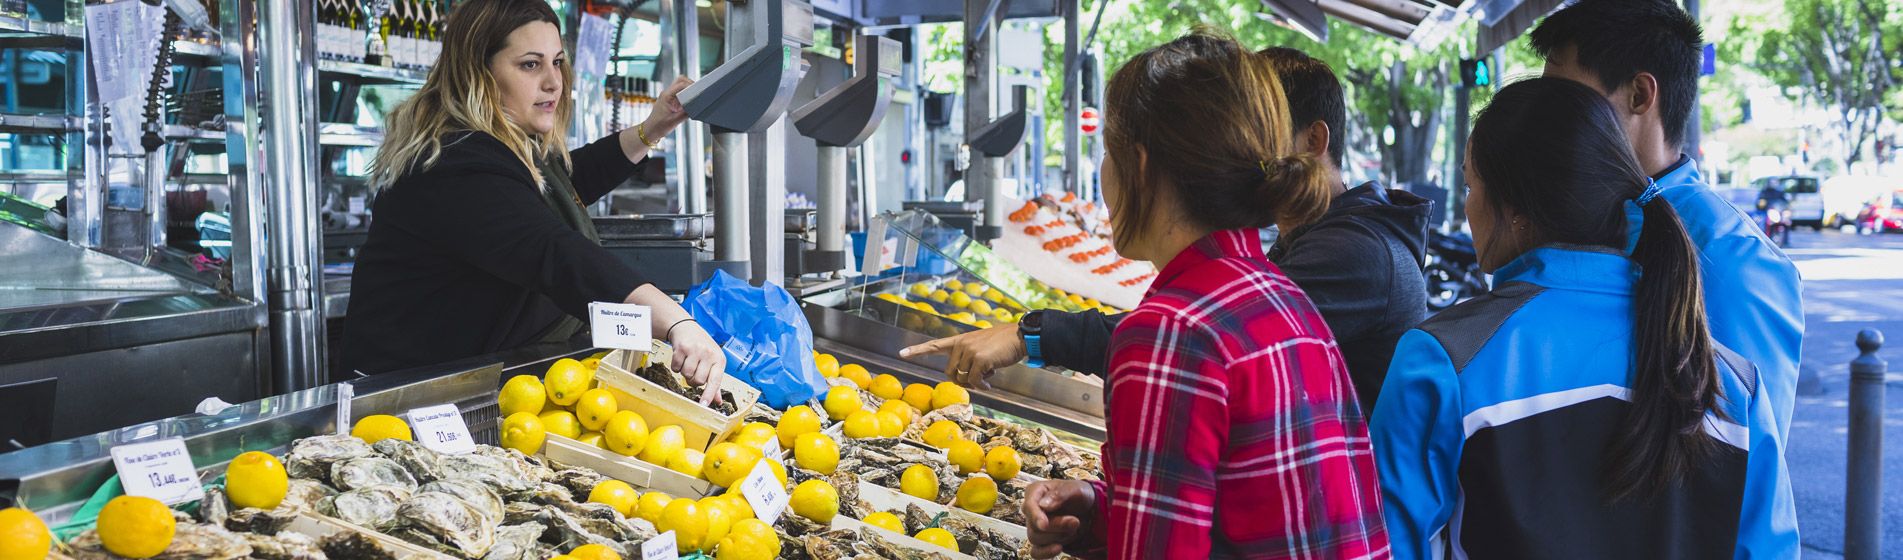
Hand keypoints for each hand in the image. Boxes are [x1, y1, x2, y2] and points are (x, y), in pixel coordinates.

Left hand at [645, 76, 693, 131]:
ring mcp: (669, 97)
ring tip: (695, 98)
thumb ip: (686, 113)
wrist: (651, 130)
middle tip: (697, 92)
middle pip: (680, 81)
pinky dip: (687, 96)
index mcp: (666, 96)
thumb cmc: (658, 126)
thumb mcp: (674, 121)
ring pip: (681, 86)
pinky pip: (681, 94)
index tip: (698, 91)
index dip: (691, 86)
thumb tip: (696, 108)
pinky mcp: (671, 101)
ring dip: (689, 90)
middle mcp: (667, 94)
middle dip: (690, 84)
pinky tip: (690, 104)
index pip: (680, 84)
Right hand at [666, 320, 726, 405]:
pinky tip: (681, 358)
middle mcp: (709, 354)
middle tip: (693, 371)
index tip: (704, 405)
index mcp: (719, 359)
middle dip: (693, 380)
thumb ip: (715, 382)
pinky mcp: (682, 348)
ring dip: (684, 372)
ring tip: (688, 362)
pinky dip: (676, 366)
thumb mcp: (713, 362)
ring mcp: (695, 350)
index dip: (709, 394)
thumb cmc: (702, 347)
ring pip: (686, 375)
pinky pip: (676, 368)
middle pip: (698, 381)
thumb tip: (717, 401)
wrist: (687, 328)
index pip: (715, 381)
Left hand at [898, 324, 1025, 388]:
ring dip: (975, 384)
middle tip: (979, 380)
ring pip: (962, 379)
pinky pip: (974, 381)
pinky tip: (990, 383)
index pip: (934, 345)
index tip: (902, 354)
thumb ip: (969, 359)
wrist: (1019, 337)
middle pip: (950, 373)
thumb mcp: (981, 347)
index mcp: (960, 341)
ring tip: (988, 377)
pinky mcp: (979, 359)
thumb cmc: (1002, 344)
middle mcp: (961, 344)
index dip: (918, 350)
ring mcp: (969, 351)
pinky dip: (981, 387)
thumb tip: (964, 380)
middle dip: (963, 381)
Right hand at [1024, 479, 1096, 558]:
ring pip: (1036, 539)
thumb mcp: (1075, 489)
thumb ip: (1059, 494)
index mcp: (1035, 492)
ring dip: (1059, 536)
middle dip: (1057, 527)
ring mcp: (1035, 526)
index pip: (1029, 506)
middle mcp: (1031, 510)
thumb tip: (1043, 505)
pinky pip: (1036, 552)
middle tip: (1075, 521)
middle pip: (1034, 526)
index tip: (1044, 525)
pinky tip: (1059, 548)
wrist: (1088, 509)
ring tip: (1073, 526)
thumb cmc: (1078, 495)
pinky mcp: (1041, 541)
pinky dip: (1046, 552)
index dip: (1035, 516)